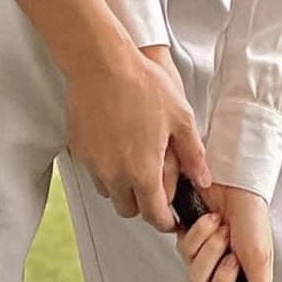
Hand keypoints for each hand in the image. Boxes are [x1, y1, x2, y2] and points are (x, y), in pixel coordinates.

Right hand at [65, 43, 211, 232]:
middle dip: (142, 203)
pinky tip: (115, 143)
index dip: (165, 220)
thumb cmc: (140, 84)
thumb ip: (193, 154)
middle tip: (152, 184)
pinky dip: (104, 165)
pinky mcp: (78, 148)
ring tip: (133, 159)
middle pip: (128, 208)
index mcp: (142, 172)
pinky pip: (93, 168)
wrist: (101, 61)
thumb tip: (203, 178)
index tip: (169, 215)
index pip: (153, 216)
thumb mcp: (180, 117)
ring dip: (121, 185)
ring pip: (108, 190)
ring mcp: (93, 162)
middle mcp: (114, 174)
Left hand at [175, 182, 274, 281]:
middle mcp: (221, 280)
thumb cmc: (252, 218)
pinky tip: (210, 218)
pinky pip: (184, 251)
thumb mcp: (261, 259)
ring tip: (224, 229)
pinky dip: (200, 233)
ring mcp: (202, 261)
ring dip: (212, 250)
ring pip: (196, 278)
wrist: (234, 182)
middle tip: (232, 258)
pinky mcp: (185, 241)